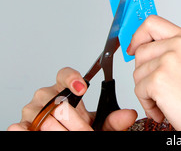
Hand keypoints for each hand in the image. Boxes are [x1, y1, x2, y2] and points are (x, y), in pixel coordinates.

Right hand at [7, 67, 136, 130]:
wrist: (67, 135)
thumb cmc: (79, 127)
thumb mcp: (99, 124)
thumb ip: (113, 120)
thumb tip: (129, 115)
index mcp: (65, 89)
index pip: (64, 74)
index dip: (73, 79)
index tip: (83, 87)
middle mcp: (46, 96)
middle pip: (55, 99)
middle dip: (72, 116)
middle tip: (85, 127)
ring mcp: (33, 110)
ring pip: (41, 114)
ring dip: (57, 126)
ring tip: (69, 132)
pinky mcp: (23, 125)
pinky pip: (21, 125)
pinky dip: (26, 128)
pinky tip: (31, 129)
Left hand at [127, 15, 180, 129]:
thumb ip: (169, 49)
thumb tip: (139, 46)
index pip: (152, 22)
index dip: (138, 35)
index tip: (134, 48)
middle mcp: (179, 44)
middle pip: (140, 50)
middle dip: (144, 72)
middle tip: (162, 87)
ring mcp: (169, 60)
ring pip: (137, 72)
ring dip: (146, 91)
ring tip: (168, 99)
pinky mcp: (159, 79)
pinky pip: (138, 90)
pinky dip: (148, 104)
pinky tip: (166, 108)